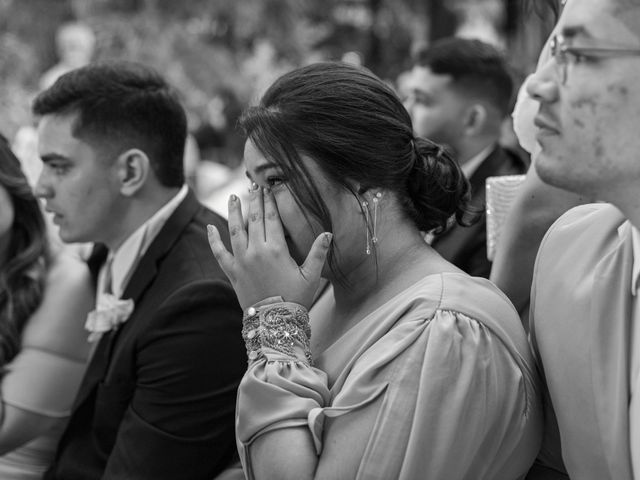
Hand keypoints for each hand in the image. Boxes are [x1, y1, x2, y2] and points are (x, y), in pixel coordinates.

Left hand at [207, 186, 331, 310]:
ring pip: (235, 230)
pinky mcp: (232, 272)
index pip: (272, 218)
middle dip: (255, 201)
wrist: (275, 323)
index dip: (270, 202)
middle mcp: (256, 251)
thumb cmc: (296, 299)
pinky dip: (214, 239)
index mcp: (276, 250)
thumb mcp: (311, 276)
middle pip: (255, 219)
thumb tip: (328, 233)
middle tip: (254, 186)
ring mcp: (241, 261)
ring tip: (234, 196)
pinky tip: (210, 226)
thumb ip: (318, 253)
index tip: (269, 189)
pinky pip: (219, 252)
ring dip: (235, 211)